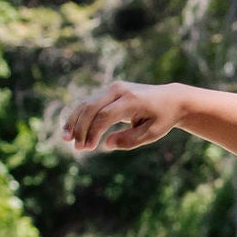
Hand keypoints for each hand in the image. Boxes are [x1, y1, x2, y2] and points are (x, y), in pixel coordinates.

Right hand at [61, 80, 185, 153]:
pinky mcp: (109, 91)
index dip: (94, 132)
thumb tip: (106, 145)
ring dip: (75, 121)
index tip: (88, 148)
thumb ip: (130, 140)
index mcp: (131, 99)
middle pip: (91, 106)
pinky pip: (90, 102)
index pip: (105, 115)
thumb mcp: (152, 133)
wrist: (170, 99)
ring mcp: (113, 88)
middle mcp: (119, 90)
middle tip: (77, 147)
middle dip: (81, 128)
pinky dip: (80, 116)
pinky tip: (71, 130)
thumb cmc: (162, 118)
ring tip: (66, 139)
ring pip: (87, 103)